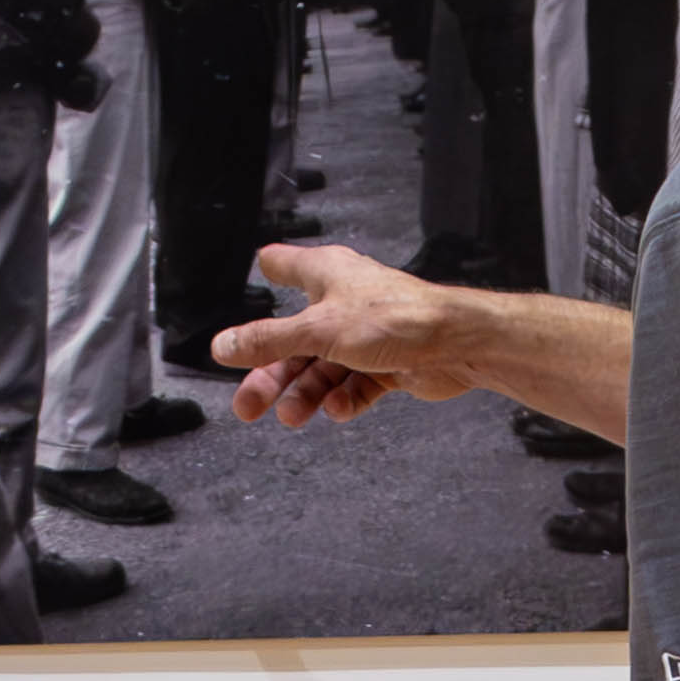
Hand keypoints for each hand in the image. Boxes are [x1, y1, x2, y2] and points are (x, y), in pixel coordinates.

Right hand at [213, 241, 471, 426]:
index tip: (256, 276)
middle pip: (295, 340)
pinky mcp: (387, 364)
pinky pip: (354, 386)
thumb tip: (224, 345)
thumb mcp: (317, 330)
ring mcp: (365, 335)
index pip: (288, 265)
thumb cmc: (398, 318)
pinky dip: (344, 400)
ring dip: (306, 395)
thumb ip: (268, 341)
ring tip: (293, 415)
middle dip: (272, 374)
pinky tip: (338, 408)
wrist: (456, 345)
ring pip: (323, 369)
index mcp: (326, 275)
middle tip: (248, 405)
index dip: (270, 270)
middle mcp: (344, 302)